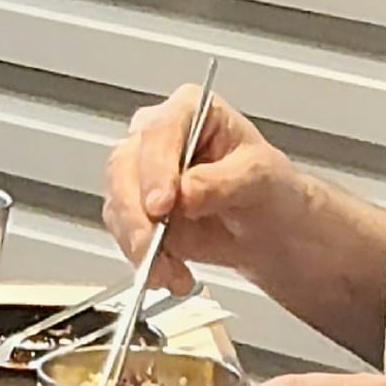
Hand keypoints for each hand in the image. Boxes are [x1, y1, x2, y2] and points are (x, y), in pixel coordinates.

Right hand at [97, 83, 309, 291]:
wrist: (266, 229)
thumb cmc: (267, 188)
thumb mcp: (258, 177)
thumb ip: (220, 182)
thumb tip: (185, 193)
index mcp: (189, 111)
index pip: (159, 131)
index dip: (155, 167)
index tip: (162, 204)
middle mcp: (157, 138)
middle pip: (124, 166)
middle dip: (135, 213)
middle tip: (150, 245)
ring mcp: (142, 175)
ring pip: (117, 203)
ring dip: (137, 244)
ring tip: (168, 272)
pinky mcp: (136, 212)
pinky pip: (123, 234)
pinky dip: (143, 260)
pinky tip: (170, 274)